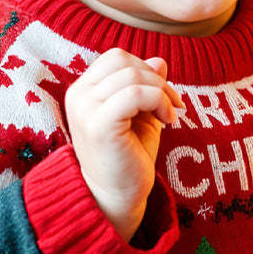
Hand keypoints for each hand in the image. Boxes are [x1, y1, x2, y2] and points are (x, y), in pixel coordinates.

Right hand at [65, 49, 184, 241]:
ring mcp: (84, 109)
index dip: (146, 69)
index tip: (165, 95)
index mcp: (84, 90)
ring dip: (161, 92)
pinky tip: (168, 122)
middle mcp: (78, 95)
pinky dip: (159, 101)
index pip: (116, 57)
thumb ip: (146, 85)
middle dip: (156, 79)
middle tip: (174, 105)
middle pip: (122, 60)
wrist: (117, 196)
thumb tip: (159, 59)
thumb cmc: (129, 155)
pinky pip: (135, 94)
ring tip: (171, 116)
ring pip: (131, 76)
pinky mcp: (98, 125)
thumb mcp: (142, 113)